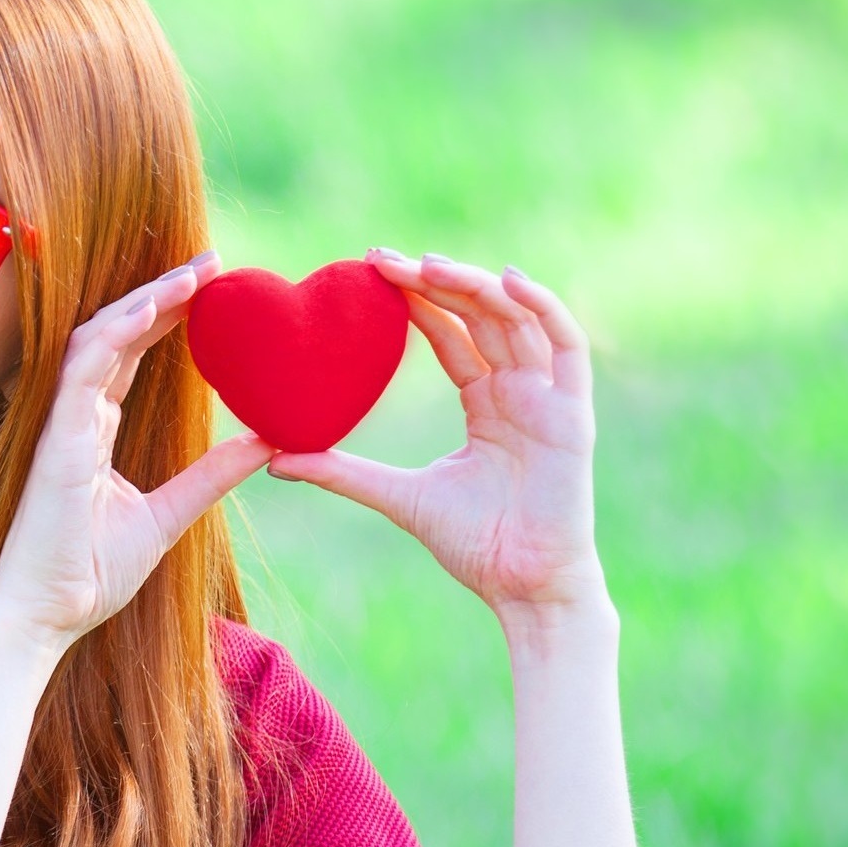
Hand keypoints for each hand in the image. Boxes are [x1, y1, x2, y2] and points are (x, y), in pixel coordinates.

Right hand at [0, 251, 275, 648]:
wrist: (45, 618)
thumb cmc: (88, 573)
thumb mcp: (168, 516)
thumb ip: (211, 476)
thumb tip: (265, 443)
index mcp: (94, 430)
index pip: (130, 355)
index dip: (166, 316)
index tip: (212, 288)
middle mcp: (75, 418)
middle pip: (117, 333)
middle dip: (162, 293)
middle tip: (213, 261)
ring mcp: (61, 426)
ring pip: (98, 338)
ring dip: (145, 301)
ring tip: (194, 274)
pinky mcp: (55, 442)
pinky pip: (81, 372)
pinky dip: (114, 336)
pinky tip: (150, 309)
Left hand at [265, 249, 604, 619]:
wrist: (522, 587)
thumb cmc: (473, 545)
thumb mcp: (397, 496)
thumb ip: (341, 472)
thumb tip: (273, 457)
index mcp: (485, 403)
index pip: (450, 335)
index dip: (414, 302)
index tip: (369, 273)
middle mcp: (518, 392)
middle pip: (480, 316)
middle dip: (435, 282)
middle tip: (382, 259)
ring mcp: (549, 398)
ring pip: (516, 320)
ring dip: (475, 285)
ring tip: (428, 265)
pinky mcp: (574, 412)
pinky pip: (566, 345)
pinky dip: (542, 307)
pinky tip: (505, 280)